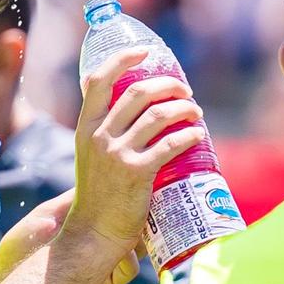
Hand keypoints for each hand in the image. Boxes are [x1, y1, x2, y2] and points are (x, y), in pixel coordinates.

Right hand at [62, 50, 206, 256]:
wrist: (94, 232)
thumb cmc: (99, 194)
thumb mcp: (92, 155)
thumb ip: (106, 131)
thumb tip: (132, 106)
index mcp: (86, 127)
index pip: (98, 79)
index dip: (122, 59)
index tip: (146, 51)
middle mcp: (99, 136)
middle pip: (137, 93)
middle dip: (168, 85)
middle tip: (185, 90)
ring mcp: (117, 154)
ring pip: (158, 115)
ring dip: (183, 108)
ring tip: (196, 112)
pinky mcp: (138, 173)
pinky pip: (171, 144)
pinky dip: (188, 135)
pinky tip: (198, 134)